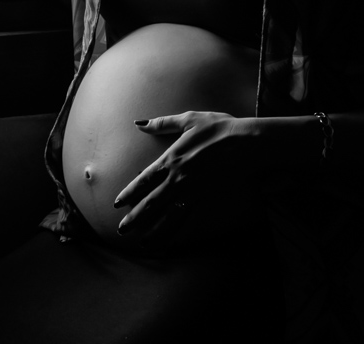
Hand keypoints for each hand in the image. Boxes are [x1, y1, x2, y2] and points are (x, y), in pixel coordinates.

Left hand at [111, 112, 258, 241]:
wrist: (246, 142)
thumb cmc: (218, 128)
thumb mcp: (188, 120)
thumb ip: (162, 124)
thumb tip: (139, 123)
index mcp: (171, 159)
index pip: (144, 180)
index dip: (130, 192)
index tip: (118, 203)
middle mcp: (178, 178)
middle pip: (151, 202)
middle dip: (135, 217)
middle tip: (122, 230)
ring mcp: (192, 191)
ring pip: (167, 215)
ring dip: (153, 230)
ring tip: (141, 243)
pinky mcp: (206, 198)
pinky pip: (187, 218)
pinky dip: (176, 231)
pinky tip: (168, 240)